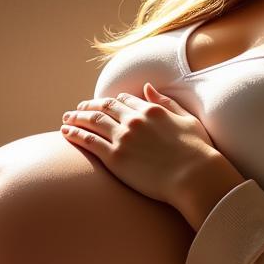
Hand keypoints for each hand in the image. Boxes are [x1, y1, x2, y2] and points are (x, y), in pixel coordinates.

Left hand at [59, 82, 224, 206]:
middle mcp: (134, 120)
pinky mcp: (115, 157)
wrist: (194, 176)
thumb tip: (148, 87)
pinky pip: (88, 141)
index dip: (111, 101)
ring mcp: (123, 137)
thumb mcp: (187, 119)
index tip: (103, 104)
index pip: (125, 100)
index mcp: (151, 110)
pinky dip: (74, 134)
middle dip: (88, 106)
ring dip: (76, 118)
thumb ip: (166, 102)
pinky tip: (65, 132)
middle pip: (104, 107)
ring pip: (92, 121)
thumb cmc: (198, 152)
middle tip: (77, 109)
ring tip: (66, 119)